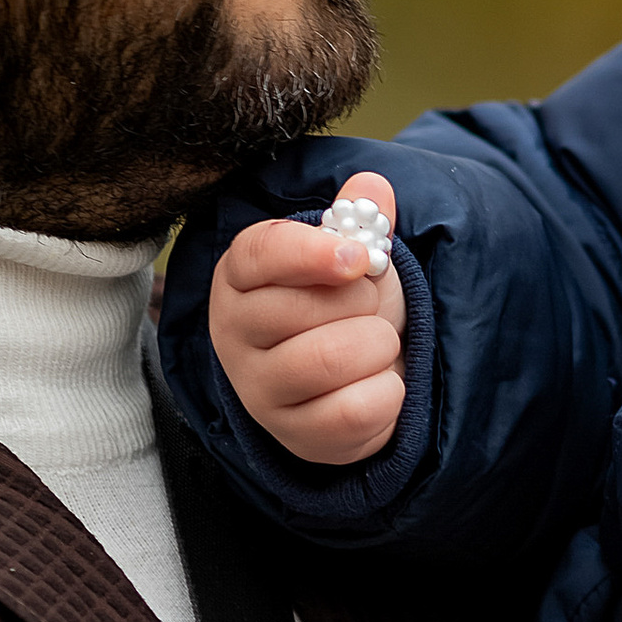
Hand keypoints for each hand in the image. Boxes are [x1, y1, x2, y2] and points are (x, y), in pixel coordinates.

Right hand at [206, 168, 406, 463]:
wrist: (357, 373)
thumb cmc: (344, 303)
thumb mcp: (351, 255)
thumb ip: (360, 219)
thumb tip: (371, 185)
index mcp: (240, 276)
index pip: (260, 255)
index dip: (313, 253)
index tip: (359, 258)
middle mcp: (233, 333)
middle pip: (302, 310)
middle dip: (362, 301)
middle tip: (369, 304)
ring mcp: (258, 391)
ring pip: (329, 359)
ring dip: (376, 345)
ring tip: (373, 343)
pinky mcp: (293, 436)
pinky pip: (355, 411)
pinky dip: (387, 392)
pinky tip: (375, 383)